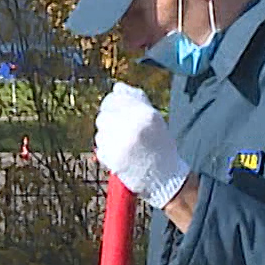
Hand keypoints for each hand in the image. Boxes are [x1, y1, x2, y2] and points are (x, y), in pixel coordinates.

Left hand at [94, 81, 189, 207]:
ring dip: (107, 136)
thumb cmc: (160, 145)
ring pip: (100, 132)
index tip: (115, 109)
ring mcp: (120, 144)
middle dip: (109, 121)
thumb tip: (117, 87)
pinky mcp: (111, 159)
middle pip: (103, 115)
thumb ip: (136, 99)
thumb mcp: (154, 118)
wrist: (165, 177)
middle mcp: (131, 127)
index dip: (112, 103)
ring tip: (123, 143)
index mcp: (144, 114)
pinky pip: (100, 148)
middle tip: (121, 129)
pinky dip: (106, 150)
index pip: (113, 99)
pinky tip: (120, 153)